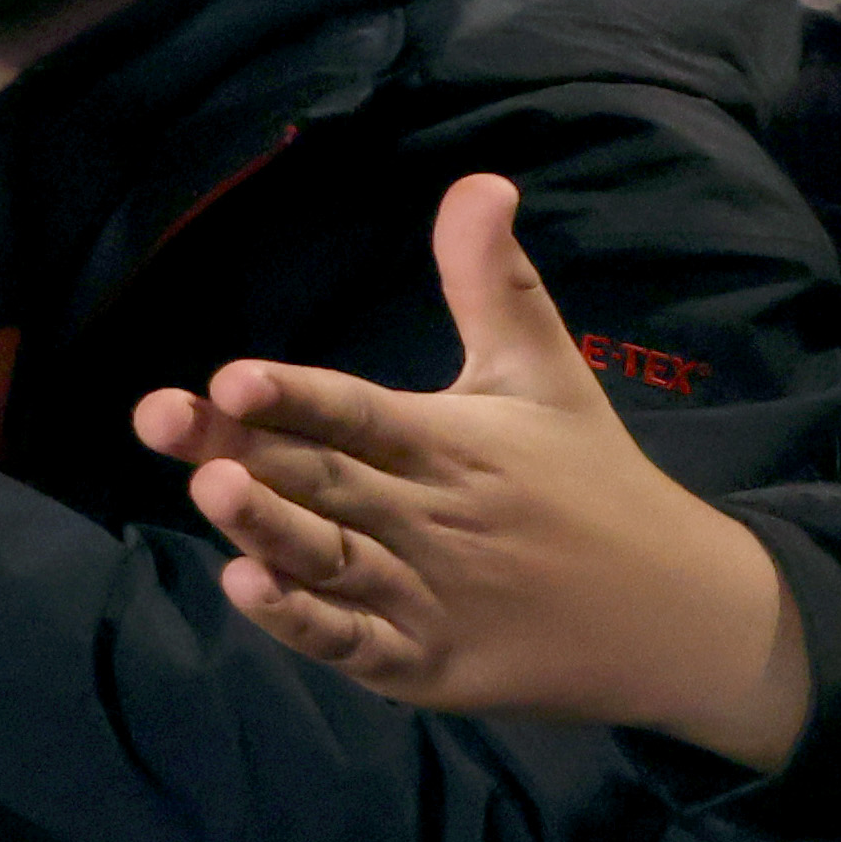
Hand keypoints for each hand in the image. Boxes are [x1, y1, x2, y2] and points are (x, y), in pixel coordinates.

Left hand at [129, 178, 813, 759]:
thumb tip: (481, 178)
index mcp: (455, 445)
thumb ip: (493, 283)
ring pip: (331, 561)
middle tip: (159, 415)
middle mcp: (435, 518)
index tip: (233, 376)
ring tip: (210, 488)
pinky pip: (353, 642)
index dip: (299, 396)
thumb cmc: (595, 481)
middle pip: (325, 480)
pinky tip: (245, 589)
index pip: (362, 414)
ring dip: (268, 530)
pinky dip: (302, 622)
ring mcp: (429, 595)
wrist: (680, 618)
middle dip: (241, 448)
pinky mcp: (424, 663)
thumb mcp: (546, 376)